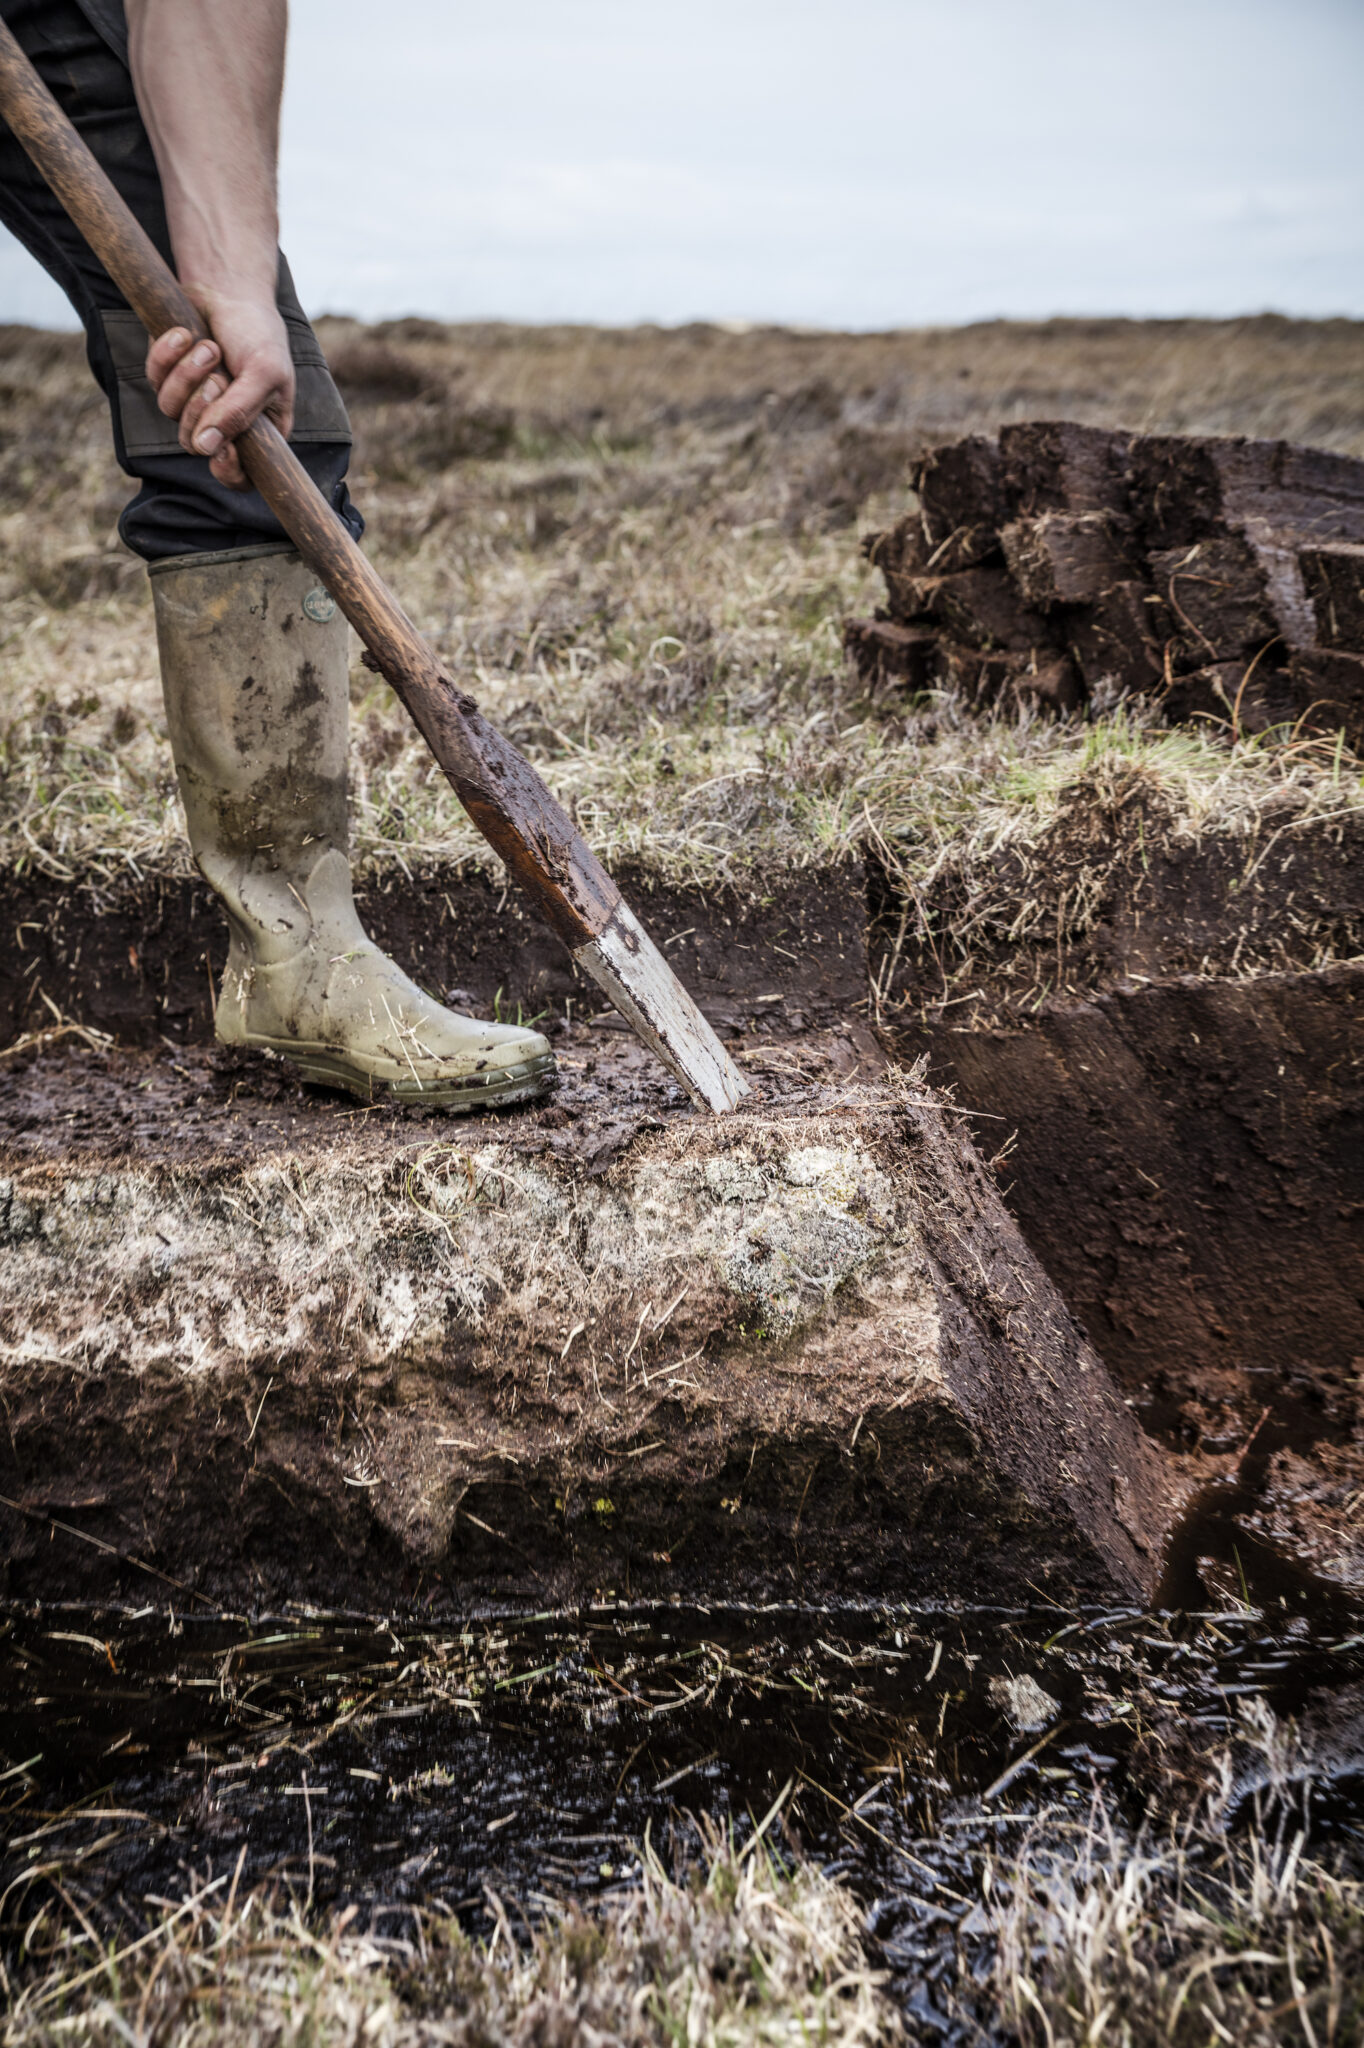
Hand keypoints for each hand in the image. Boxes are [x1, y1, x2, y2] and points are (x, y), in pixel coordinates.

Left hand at [146, 294, 294, 489]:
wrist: (228, 287)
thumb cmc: (257, 332)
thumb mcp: (264, 372)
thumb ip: (239, 413)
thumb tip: (206, 447)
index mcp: (258, 430)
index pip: (241, 476)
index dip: (228, 471)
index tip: (223, 450)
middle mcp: (223, 422)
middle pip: (194, 444)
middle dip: (202, 407)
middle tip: (220, 378)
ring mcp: (192, 401)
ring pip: (171, 412)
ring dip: (187, 375)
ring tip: (208, 347)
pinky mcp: (167, 376)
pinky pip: (154, 378)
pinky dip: (167, 354)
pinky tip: (185, 333)